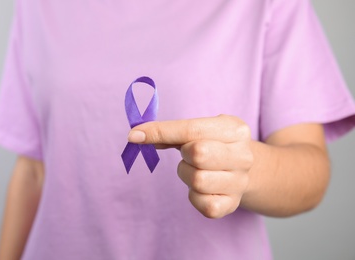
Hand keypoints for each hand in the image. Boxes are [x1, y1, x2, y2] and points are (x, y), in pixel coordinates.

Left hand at [128, 115, 253, 217]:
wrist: (245, 169)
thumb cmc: (214, 144)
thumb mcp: (200, 130)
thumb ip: (171, 132)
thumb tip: (137, 136)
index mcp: (234, 130)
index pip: (191, 129)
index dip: (160, 131)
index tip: (134, 135)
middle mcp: (243, 156)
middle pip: (199, 154)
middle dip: (185, 154)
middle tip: (189, 154)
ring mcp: (240, 182)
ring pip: (198, 180)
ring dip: (187, 174)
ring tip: (196, 170)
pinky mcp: (232, 205)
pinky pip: (202, 204)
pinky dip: (194, 196)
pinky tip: (201, 188)